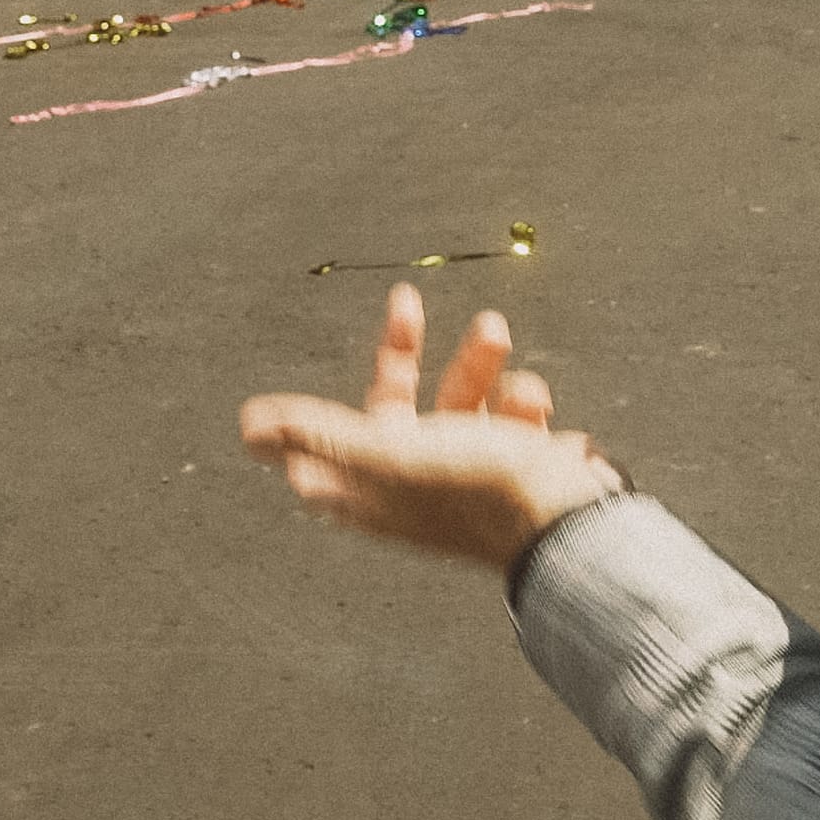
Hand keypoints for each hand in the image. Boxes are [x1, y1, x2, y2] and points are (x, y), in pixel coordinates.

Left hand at [240, 284, 622, 573]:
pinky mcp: (514, 463)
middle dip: (405, 352)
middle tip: (406, 301)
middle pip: (395, 405)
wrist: (569, 518)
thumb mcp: (391, 452)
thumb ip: (321, 435)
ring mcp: (467, 472)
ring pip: (460, 398)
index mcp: (374, 488)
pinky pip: (509, 414)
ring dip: (478, 362)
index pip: (328, 442)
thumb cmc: (477, 488)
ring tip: (494, 333)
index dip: (328, 398)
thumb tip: (249, 426)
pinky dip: (522, 400)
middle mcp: (415, 481)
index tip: (303, 371)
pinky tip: (532, 406)